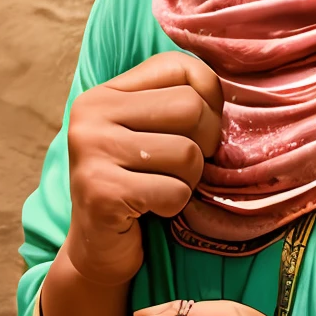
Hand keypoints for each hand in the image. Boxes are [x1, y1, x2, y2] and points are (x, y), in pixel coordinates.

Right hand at [63, 53, 222, 287]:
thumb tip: (224, 94)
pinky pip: (174, 192)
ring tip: (162, 189)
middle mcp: (90, 115)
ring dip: (188, 181)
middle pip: (190, 108)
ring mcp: (92, 153)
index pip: (179, 66)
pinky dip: (174, 207)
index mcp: (105, 93)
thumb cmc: (137, 186)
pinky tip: (151, 210)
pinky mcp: (101, 192)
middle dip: (203, 144)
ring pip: (186, 153)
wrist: (97, 249)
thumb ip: (175, 104)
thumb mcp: (149, 134)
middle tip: (183, 168)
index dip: (209, 97)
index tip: (200, 129)